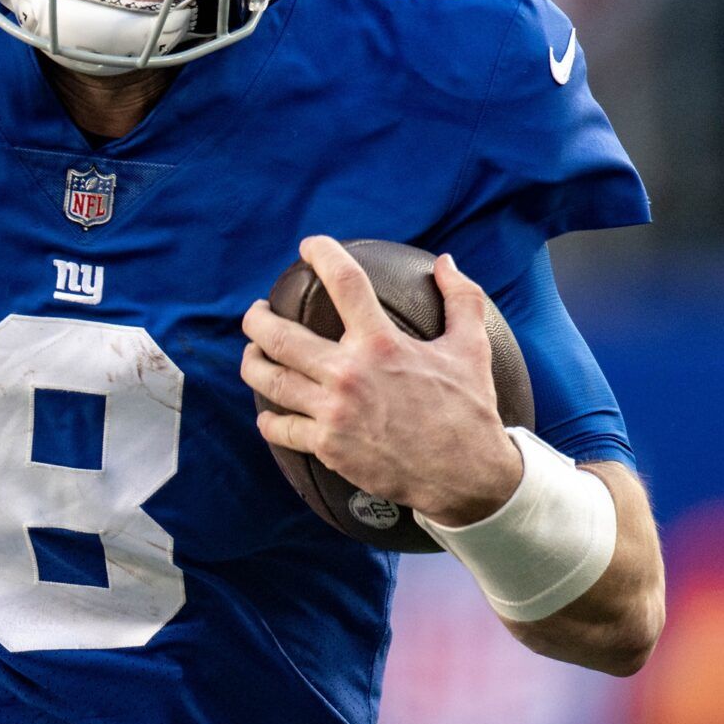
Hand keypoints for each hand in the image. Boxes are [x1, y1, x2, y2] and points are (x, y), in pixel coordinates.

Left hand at [239, 237, 523, 526]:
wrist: (466, 476)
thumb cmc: (468, 410)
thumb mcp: (471, 348)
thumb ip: (462, 299)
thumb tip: (445, 262)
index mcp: (381, 343)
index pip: (344, 282)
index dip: (322, 255)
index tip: (308, 247)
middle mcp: (349, 374)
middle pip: (279, 336)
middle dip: (257, 320)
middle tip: (256, 314)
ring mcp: (333, 412)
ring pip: (270, 380)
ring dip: (252, 363)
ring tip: (252, 355)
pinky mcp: (327, 446)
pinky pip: (280, 428)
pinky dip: (269, 419)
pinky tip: (269, 412)